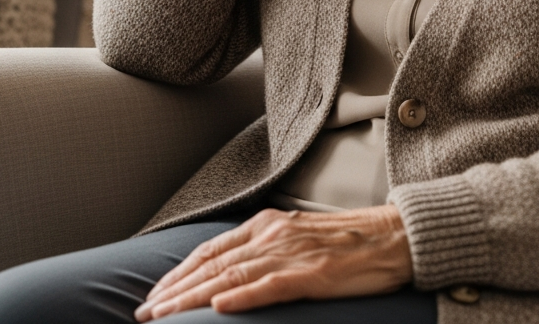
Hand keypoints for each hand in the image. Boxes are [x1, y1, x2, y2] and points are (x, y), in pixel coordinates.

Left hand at [134, 205, 412, 318]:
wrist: (394, 236)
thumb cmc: (347, 242)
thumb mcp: (296, 239)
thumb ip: (264, 251)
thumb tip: (229, 277)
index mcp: (266, 224)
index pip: (210, 251)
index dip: (178, 273)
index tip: (154, 295)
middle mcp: (272, 234)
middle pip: (212, 265)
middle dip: (175, 290)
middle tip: (145, 312)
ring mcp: (292, 252)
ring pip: (231, 277)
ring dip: (193, 298)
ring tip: (165, 315)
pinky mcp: (313, 273)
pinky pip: (270, 286)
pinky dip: (242, 297)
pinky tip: (220, 308)